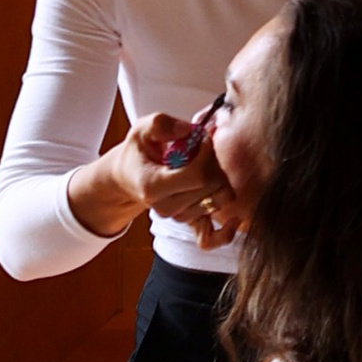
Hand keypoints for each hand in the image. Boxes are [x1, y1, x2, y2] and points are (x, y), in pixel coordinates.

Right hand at [69, 107, 241, 249]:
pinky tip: (233, 219)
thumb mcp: (142, 129)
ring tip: (203, 167)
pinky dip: (225, 232)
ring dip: (218, 179)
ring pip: (218, 200)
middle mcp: (165, 206)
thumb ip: (161, 124)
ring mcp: (178, 216)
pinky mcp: (189, 222)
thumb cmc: (138, 153)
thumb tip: (186, 131)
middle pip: (211, 187)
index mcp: (153, 186)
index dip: (207, 154)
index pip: (198, 175)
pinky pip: (212, 238)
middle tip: (202, 151)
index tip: (201, 139)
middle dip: (213, 163)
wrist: (129, 176)